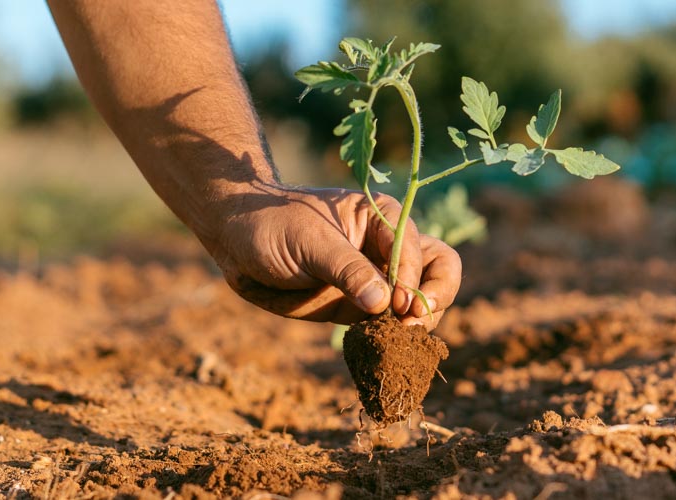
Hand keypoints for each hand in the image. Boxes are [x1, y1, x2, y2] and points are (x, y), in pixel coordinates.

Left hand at [212, 183, 460, 329]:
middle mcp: (387, 248)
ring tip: (398, 339)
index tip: (400, 304)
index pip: (421, 251)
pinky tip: (383, 347)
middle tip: (411, 324)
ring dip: (418, 324)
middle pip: (439, 272)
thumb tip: (385, 303)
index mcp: (383, 219)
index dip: (415, 280)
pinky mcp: (359, 307)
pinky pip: (390, 325)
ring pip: (422, 302)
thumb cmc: (271, 224)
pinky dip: (395, 339)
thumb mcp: (309, 242)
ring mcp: (376, 279)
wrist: (235, 240)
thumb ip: (347, 270)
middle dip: (434, 299)